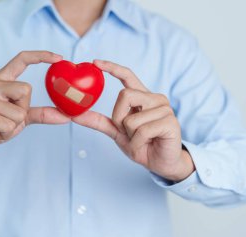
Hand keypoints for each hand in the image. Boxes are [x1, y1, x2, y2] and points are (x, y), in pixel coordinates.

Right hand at [0, 51, 70, 157]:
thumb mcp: (21, 117)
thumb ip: (41, 113)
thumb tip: (67, 116)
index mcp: (0, 80)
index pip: (21, 59)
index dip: (41, 56)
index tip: (59, 58)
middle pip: (26, 89)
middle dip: (23, 110)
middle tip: (7, 118)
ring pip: (19, 111)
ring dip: (14, 126)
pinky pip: (9, 125)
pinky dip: (6, 133)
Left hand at [73, 60, 194, 181]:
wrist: (160, 163)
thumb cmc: (141, 145)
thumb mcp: (116, 132)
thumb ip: (99, 122)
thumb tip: (75, 115)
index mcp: (142, 97)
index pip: (127, 75)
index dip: (112, 67)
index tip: (95, 62)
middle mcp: (155, 98)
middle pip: (124, 95)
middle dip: (118, 118)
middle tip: (127, 132)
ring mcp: (165, 109)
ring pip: (131, 118)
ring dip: (130, 135)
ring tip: (141, 140)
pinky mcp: (170, 122)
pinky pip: (142, 131)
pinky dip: (137, 143)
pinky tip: (147, 145)